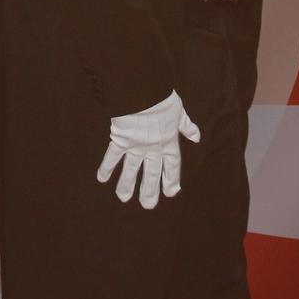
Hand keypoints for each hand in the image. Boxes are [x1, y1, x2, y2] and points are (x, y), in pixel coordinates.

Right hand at [97, 90, 199, 208]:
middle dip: (150, 190)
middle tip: (148, 205)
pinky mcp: (121, 140)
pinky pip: (112, 157)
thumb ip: (186, 127)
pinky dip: (106, 167)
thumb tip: (196, 137)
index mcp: (169, 142)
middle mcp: (153, 148)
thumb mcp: (179, 112)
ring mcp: (136, 146)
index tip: (171, 192)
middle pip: (152, 174)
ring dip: (127, 185)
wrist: (144, 93)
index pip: (172, 166)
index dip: (171, 180)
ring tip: (124, 198)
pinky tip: (101, 178)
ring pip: (131, 170)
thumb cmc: (163, 100)